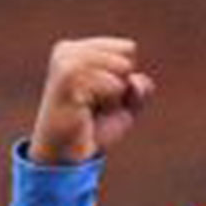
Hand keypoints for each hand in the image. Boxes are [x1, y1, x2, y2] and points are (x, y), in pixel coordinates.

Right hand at [28, 37, 154, 164]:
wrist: (67, 155)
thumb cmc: (94, 127)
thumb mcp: (127, 106)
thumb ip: (140, 88)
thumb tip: (133, 81)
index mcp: (77, 50)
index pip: (128, 49)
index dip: (125, 78)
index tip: (102, 97)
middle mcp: (66, 51)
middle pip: (126, 58)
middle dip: (122, 86)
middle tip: (96, 106)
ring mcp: (65, 63)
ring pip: (121, 68)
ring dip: (115, 96)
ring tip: (92, 108)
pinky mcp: (67, 79)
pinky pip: (113, 83)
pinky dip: (110, 100)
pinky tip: (88, 110)